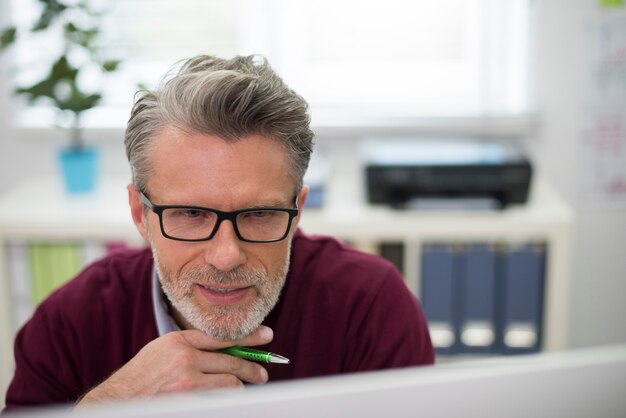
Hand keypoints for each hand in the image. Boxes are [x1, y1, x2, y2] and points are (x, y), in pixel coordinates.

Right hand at [75, 325, 273, 407]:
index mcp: (179, 340)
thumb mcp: (163, 350)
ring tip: (242, 389)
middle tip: (262, 374)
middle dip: (251, 368)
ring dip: (238, 387)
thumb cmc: (141, 376)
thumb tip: (228, 349)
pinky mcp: (187, 401)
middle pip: (231, 361)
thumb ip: (192, 346)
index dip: (248, 336)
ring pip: (229, 382)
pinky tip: (225, 399)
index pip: (222, 336)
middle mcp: (184, 357)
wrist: (118, 400)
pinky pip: (218, 399)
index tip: (267, 336)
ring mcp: (186, 381)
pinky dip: (225, 399)